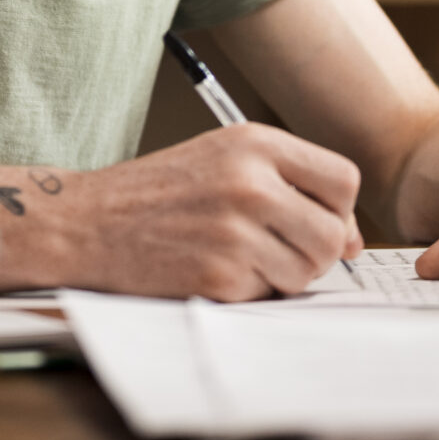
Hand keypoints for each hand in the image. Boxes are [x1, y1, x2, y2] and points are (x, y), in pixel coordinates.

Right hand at [68, 125, 363, 300]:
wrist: (86, 223)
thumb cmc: (158, 193)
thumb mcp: (222, 159)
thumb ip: (288, 182)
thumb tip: (352, 238)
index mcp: (255, 144)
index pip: (344, 181)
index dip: (339, 211)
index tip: (320, 224)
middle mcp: (251, 183)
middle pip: (333, 235)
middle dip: (315, 253)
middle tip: (275, 250)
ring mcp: (236, 232)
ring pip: (307, 272)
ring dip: (282, 276)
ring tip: (237, 257)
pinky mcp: (219, 277)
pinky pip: (267, 295)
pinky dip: (247, 292)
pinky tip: (210, 270)